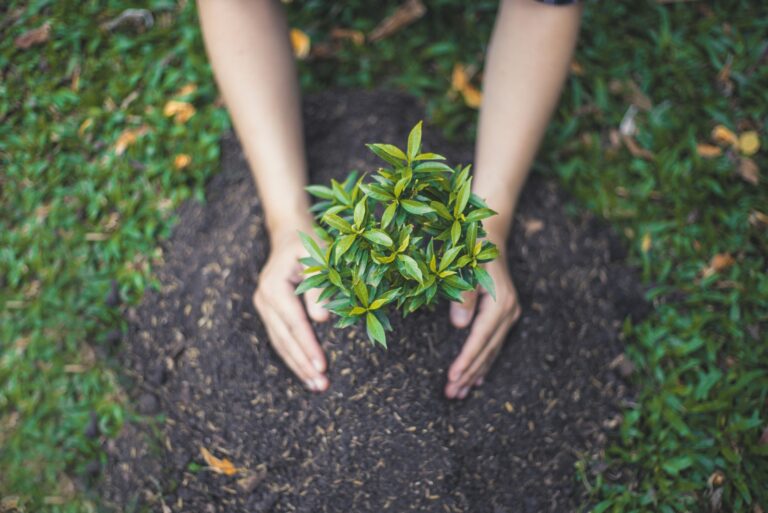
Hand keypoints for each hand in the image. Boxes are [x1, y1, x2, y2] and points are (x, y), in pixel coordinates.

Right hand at [253, 226, 329, 391]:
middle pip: (284, 339)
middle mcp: (264, 299)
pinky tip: (305, 371)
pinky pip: (280, 338)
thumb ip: (319, 288)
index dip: (308, 346)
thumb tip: (322, 319)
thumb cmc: (310, 242)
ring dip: (297, 366)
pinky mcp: (269, 311)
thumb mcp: (319, 257)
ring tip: (316, 386)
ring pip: (280, 343)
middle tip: (321, 385)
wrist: (289, 232)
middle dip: (303, 364)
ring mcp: (263, 306)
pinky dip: (292, 356)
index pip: (294, 324)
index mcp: (275, 287)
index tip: (322, 366)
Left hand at [444, 254, 520, 399]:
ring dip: (475, 374)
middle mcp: (508, 312)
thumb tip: (459, 326)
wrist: (490, 236)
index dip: (466, 360)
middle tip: (450, 394)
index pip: (480, 339)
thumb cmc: (473, 249)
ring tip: (458, 394)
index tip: (452, 378)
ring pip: (491, 352)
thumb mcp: (465, 266)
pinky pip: (494, 346)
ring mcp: (509, 315)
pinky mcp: (505, 316)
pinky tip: (477, 381)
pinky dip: (484, 364)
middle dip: (468, 374)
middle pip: (486, 350)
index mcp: (499, 303)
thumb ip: (464, 295)